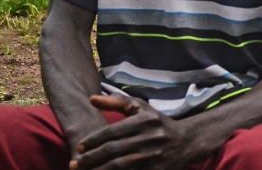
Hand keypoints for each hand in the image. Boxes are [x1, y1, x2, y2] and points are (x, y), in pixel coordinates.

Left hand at [69, 95, 221, 169]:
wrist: (186, 142)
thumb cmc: (158, 123)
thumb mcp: (141, 108)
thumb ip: (117, 102)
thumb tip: (91, 99)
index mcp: (145, 121)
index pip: (113, 131)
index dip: (94, 140)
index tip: (80, 147)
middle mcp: (149, 138)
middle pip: (113, 150)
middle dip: (91, 158)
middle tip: (74, 163)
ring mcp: (153, 157)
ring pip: (120, 166)